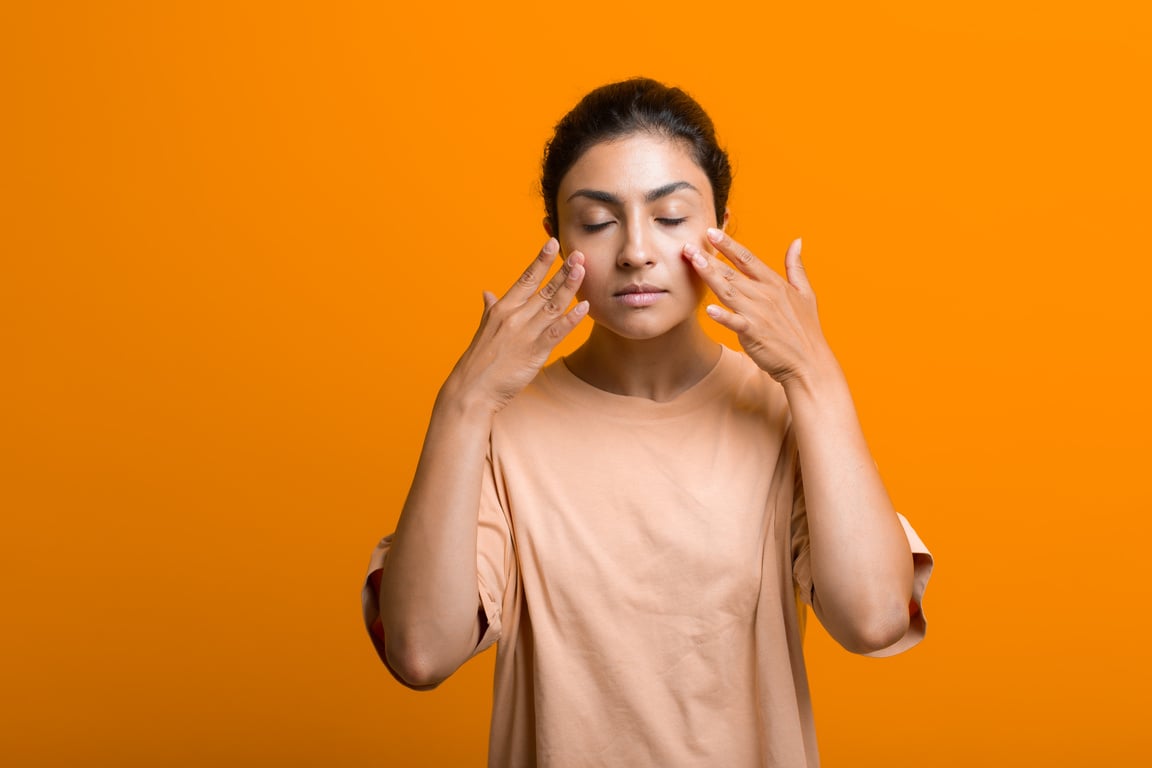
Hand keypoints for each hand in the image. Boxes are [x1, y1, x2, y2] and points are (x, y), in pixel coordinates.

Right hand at [443, 238, 587, 413]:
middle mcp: (514, 316)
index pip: (525, 279)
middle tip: (579, 253)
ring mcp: (524, 333)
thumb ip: (490, 309)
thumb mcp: (483, 329)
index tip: (552, 243)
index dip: (540, 260)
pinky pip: (556, 331)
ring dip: (569, 287)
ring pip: (552, 305)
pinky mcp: (534, 352)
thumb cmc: (479, 362)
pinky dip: (571, 318)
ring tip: (583, 270)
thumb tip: (487, 292)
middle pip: (543, 288)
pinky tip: (584, 307)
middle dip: (562, 270)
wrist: (472, 389)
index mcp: (501, 309)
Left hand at [683, 229, 832, 384]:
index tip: (711, 232)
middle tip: (688, 246)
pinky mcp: (754, 333)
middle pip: (732, 272)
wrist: (810, 363)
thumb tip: (797, 241)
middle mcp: (765, 295)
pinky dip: (723, 316)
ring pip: (729, 291)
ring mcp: (759, 314)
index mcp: (775, 284)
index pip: (748, 259)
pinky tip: (709, 310)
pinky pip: (736, 322)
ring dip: (710, 276)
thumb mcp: (806, 293)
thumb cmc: (806, 330)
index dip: (728, 245)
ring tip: (693, 262)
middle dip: (709, 258)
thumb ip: (796, 266)